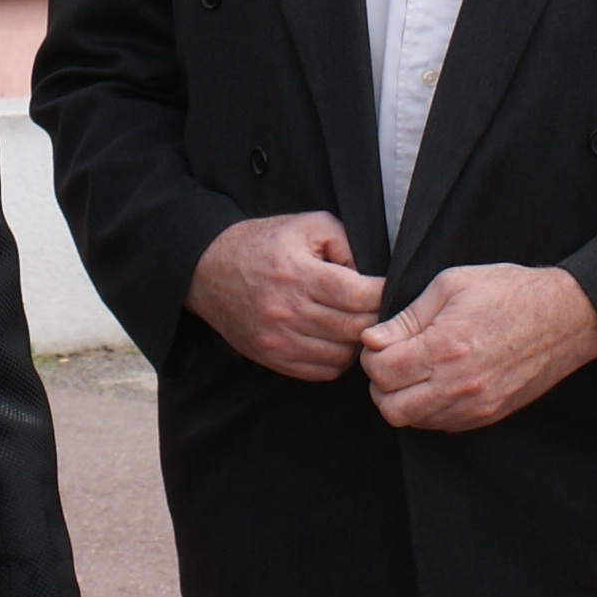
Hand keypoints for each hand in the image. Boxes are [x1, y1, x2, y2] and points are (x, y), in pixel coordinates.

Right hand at [188, 213, 384, 379]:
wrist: (208, 269)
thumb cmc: (262, 244)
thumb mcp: (306, 225)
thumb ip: (345, 243)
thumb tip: (370, 274)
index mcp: (298, 273)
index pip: (359, 296)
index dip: (383, 294)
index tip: (388, 288)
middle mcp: (287, 310)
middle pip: (354, 329)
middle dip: (376, 319)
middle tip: (379, 308)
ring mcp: (278, 339)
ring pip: (342, 355)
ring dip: (356, 341)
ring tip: (355, 323)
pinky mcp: (272, 357)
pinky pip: (321, 371)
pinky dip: (337, 359)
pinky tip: (335, 339)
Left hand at [359, 263, 596, 432]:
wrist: (565, 316)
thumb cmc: (509, 292)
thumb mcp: (451, 285)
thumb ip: (407, 318)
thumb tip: (373, 339)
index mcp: (445, 347)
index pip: (382, 372)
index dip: (372, 355)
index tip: (380, 341)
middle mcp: (459, 384)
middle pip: (391, 408)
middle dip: (381, 384)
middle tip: (392, 359)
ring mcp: (475, 405)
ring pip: (414, 421)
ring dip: (402, 398)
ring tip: (414, 369)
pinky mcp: (488, 415)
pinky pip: (441, 425)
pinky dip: (428, 408)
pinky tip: (436, 381)